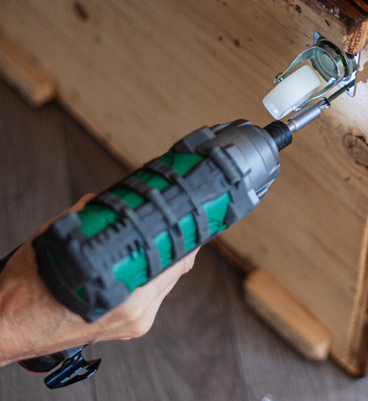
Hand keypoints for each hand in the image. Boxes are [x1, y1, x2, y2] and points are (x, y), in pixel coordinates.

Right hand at [0, 194, 197, 365]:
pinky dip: (151, 277)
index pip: (175, 263)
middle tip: (178, 222)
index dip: (186, 238)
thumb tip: (101, 200)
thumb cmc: (26, 292)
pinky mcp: (129, 328)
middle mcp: (135, 314)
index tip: (190, 219)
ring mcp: (133, 324)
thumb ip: (84, 217)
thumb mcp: (56, 242)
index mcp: (126, 299)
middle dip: (178, 245)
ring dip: (165, 261)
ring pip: (165, 284)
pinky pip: (152, 296)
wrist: (8, 328)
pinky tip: (144, 262)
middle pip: (176, 272)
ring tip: (161, 238)